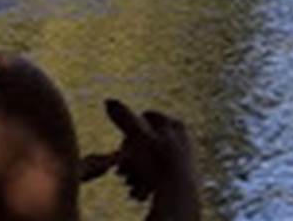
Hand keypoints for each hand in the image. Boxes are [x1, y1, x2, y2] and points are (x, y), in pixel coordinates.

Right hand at [82, 99, 199, 220]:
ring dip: (136, 172)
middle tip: (121, 173)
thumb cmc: (157, 164)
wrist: (178, 194)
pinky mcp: (182, 174)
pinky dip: (147, 182)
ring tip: (129, 184)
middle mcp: (182, 137)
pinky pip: (159, 175)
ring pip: (151, 159)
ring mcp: (184, 155)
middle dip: (130, 157)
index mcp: (174, 124)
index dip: (128, 134)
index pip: (143, 118)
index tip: (121, 150)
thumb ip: (124, 120)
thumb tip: (109, 100)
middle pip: (147, 141)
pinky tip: (140, 192)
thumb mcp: (138, 140)